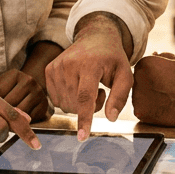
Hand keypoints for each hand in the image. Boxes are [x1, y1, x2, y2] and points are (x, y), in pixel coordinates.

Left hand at [0, 68, 52, 122]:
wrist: (34, 87)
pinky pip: (29, 120)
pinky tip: (15, 126)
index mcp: (14, 74)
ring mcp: (38, 93)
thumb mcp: (0, 85)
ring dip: (10, 122)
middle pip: (9, 104)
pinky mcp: (45, 106)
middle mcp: (29, 81)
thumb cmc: (11, 89)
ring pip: (19, 114)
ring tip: (1, 127)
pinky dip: (21, 125)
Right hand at [45, 18, 132, 139]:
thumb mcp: (125, 74)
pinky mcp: (49, 70)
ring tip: (89, 87)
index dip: (84, 118)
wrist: (95, 37)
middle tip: (101, 92)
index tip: (82, 136)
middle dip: (90, 107)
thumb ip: (120, 96)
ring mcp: (56, 67)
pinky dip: (68, 99)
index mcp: (89, 65)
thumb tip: (111, 118)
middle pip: (75, 105)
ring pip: (64, 105)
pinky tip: (77, 86)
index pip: (85, 97)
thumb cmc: (112, 58)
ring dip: (78, 105)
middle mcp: (69, 65)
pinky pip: (56, 100)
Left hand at [131, 53, 174, 127]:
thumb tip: (155, 53)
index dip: (154, 75)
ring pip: (139, 97)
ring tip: (165, 100)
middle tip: (165, 91)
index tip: (165, 80)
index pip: (143, 68)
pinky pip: (141, 110)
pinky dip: (150, 111)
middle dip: (149, 86)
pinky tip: (162, 109)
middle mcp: (137, 78)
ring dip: (148, 98)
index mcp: (144, 63)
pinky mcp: (139, 112)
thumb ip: (163, 56)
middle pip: (139, 82)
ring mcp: (136, 96)